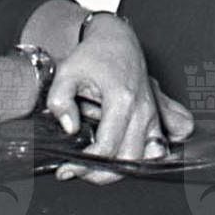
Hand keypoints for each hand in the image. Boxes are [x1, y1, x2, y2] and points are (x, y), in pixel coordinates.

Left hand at [46, 15, 170, 183]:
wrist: (118, 40)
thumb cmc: (94, 55)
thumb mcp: (67, 71)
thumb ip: (60, 100)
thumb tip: (69, 128)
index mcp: (122, 99)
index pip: (106, 147)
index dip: (83, 164)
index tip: (65, 169)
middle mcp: (142, 111)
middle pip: (127, 160)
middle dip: (100, 173)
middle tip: (76, 170)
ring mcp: (152, 116)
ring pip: (143, 160)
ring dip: (118, 170)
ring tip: (92, 167)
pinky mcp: (154, 120)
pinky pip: (153, 151)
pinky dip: (137, 161)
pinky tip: (116, 161)